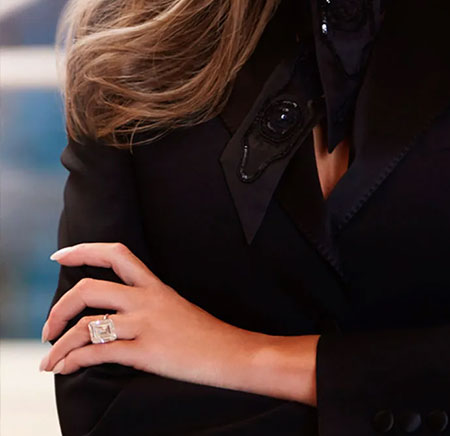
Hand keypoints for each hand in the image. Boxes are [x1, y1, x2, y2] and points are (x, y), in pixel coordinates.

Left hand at [39, 242, 263, 389]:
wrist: (231, 353)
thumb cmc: (203, 335)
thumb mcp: (174, 306)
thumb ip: (145, 303)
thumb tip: (112, 315)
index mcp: (154, 285)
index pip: (116, 253)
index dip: (83, 250)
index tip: (59, 256)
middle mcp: (147, 300)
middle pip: (89, 288)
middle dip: (59, 308)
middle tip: (48, 328)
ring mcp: (145, 325)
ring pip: (86, 326)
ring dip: (59, 346)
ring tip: (50, 361)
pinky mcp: (146, 352)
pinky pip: (97, 354)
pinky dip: (73, 362)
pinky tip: (67, 369)